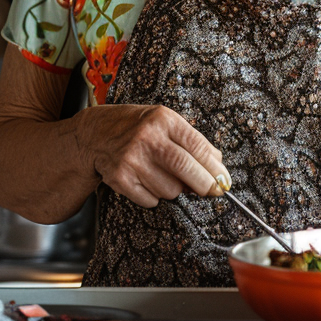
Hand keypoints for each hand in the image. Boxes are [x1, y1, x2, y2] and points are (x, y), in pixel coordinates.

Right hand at [74, 103, 229, 208]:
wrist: (96, 133)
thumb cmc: (137, 127)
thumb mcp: (165, 122)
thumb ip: (192, 140)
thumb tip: (218, 165)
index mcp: (163, 119)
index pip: (197, 146)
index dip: (215, 168)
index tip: (224, 181)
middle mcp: (147, 137)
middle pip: (185, 168)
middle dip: (204, 185)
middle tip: (211, 191)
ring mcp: (131, 159)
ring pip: (170, 190)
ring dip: (174, 190)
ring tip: (163, 175)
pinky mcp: (120, 178)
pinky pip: (151, 200)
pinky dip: (155, 196)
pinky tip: (146, 180)